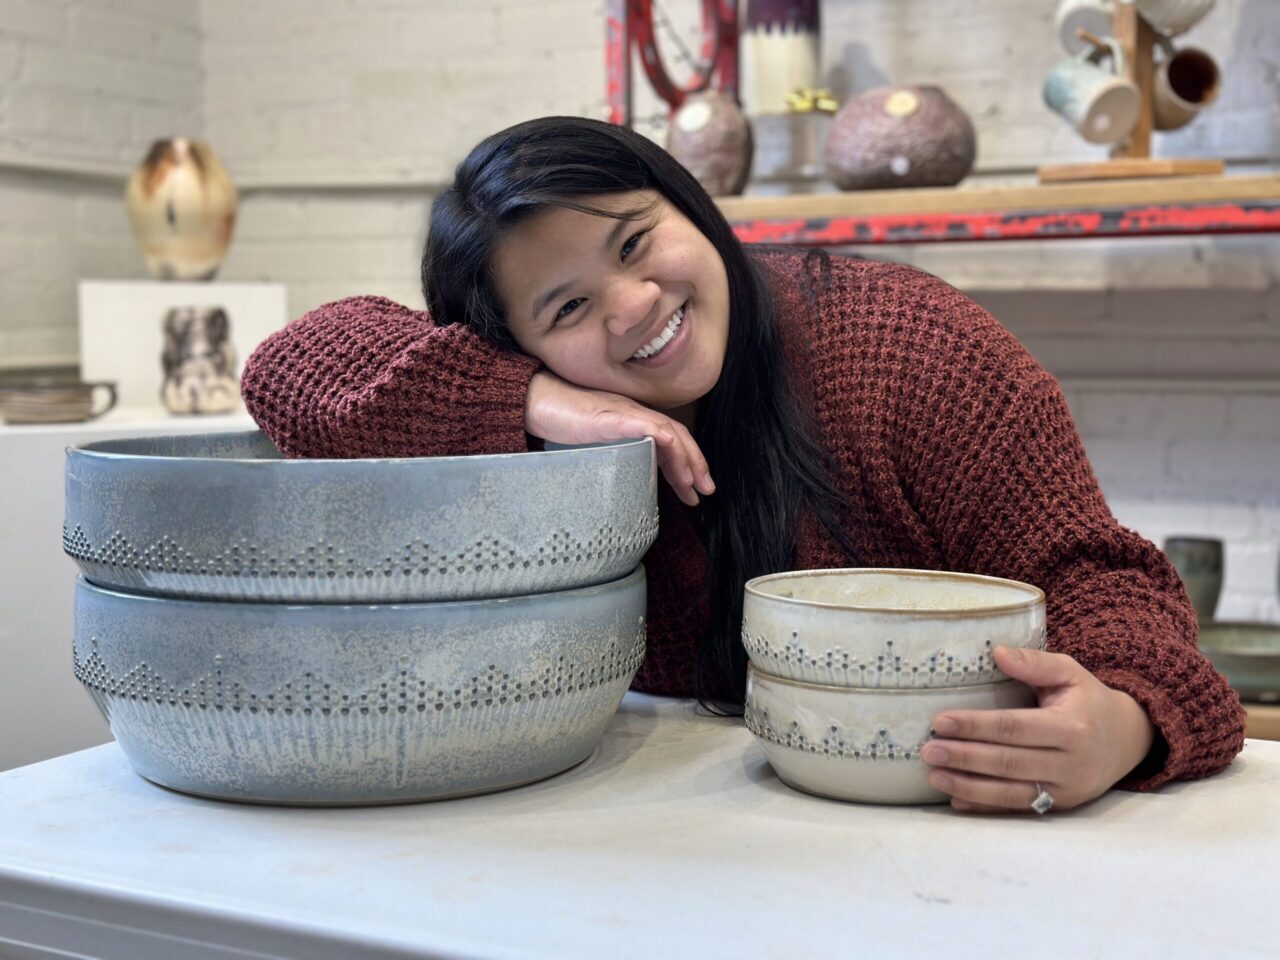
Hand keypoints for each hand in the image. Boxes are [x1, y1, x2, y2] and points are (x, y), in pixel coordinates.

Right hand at [525, 370, 714, 506]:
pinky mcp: (613, 416)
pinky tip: (673, 455)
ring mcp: (625, 413)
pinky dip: (665, 440)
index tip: (693, 489)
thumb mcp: (591, 444)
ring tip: (695, 485)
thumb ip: (611, 456)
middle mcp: (634, 414)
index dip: (683, 464)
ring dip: (686, 459)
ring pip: (669, 432)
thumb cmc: (557, 421)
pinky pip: (647, 426)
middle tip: (706, 491)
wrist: (534, 401)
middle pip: (676, 436)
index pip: (668, 440)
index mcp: (631, 421)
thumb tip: (623, 483)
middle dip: (695, 465)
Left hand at [921, 645, 1156, 813]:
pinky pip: (1019, 809)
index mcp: (1071, 727)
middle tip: (928, 750)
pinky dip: (986, 807)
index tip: (940, 721)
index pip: (1014, 727)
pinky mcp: (1062, 805)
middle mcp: (1071, 763)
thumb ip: (1035, 662)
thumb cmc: (1089, 700)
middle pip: (1008, 762)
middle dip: (965, 757)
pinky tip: (956, 801)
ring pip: (1011, 792)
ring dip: (968, 787)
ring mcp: (1067, 789)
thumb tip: (997, 652)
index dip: (975, 726)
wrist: (1129, 740)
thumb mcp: (1070, 672)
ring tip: (934, 776)